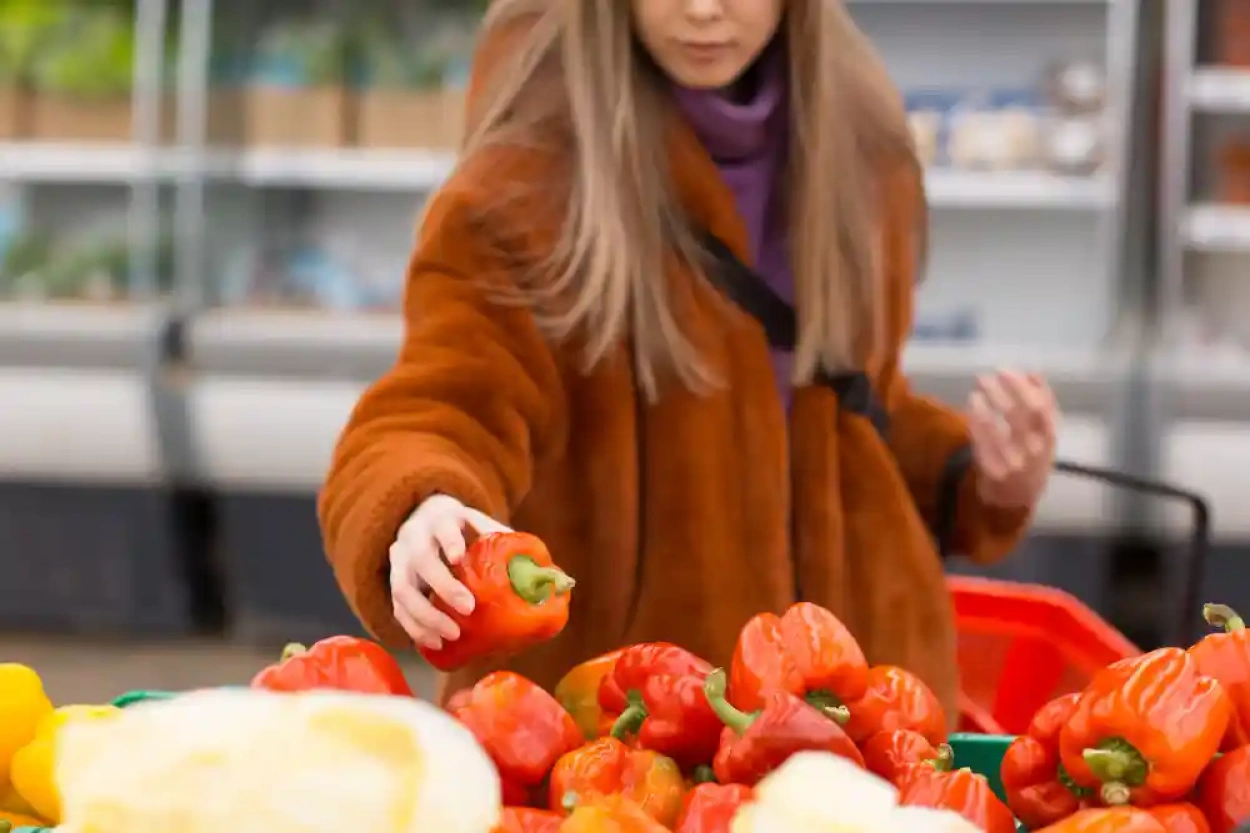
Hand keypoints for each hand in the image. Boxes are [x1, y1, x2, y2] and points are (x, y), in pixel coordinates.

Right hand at [390, 494, 511, 649]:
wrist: (419, 517)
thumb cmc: (459, 526)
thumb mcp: (479, 522)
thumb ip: (505, 540)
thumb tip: (552, 574)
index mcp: (439, 518)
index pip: (441, 525)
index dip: (449, 540)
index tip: (459, 558)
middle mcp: (414, 537)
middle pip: (422, 560)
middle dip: (443, 586)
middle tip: (468, 608)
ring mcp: (399, 561)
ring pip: (403, 588)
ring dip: (425, 615)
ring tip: (450, 635)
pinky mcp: (393, 582)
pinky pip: (397, 608)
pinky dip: (414, 627)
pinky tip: (432, 642)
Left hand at [967, 370, 1058, 508]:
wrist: (1017, 498)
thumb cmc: (1032, 459)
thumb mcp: (1045, 435)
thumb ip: (1044, 405)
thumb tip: (1034, 373)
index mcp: (1049, 439)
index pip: (1040, 408)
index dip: (1023, 387)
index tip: (1007, 371)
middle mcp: (1033, 451)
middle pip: (1018, 414)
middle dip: (1000, 391)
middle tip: (985, 376)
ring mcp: (1012, 462)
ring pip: (998, 427)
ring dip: (986, 404)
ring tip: (977, 389)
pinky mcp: (992, 470)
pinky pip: (981, 441)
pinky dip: (976, 420)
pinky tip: (972, 405)